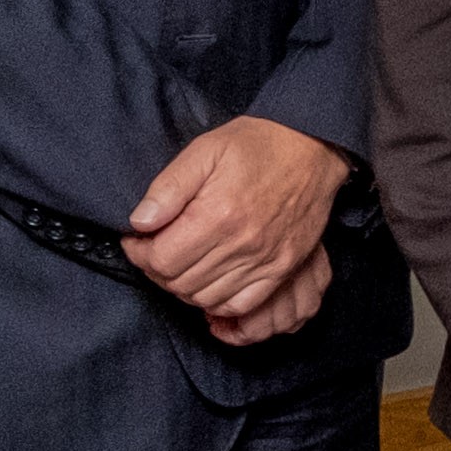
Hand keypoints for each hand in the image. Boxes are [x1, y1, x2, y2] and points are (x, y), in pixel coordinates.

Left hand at [128, 118, 346, 335]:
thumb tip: (140, 222)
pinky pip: (241, 305)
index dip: (140, 254)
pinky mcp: (282, 269)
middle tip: (155, 250)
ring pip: (206, 298)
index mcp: (218, 214)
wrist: (312, 147)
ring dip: (184, 287)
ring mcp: (265, 261)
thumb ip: (168, 188)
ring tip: (180, 263)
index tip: (137, 240)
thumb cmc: (257, 145)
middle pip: (181, 283)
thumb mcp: (204, 151)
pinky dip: (218, 302)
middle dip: (158, 270)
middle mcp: (242, 244)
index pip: (162, 260)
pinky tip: (209, 282)